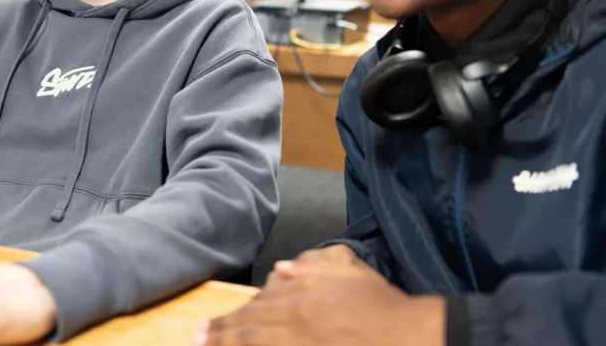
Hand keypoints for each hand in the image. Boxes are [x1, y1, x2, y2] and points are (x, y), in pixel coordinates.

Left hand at [197, 250, 443, 345]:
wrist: (408, 335)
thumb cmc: (382, 306)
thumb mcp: (349, 272)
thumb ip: (315, 267)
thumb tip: (283, 269)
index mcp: (305, 295)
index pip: (258, 306)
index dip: (230, 319)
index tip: (208, 326)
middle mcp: (298, 319)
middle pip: (250, 328)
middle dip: (221, 335)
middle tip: (196, 341)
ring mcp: (302, 341)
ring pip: (257, 343)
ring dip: (230, 345)